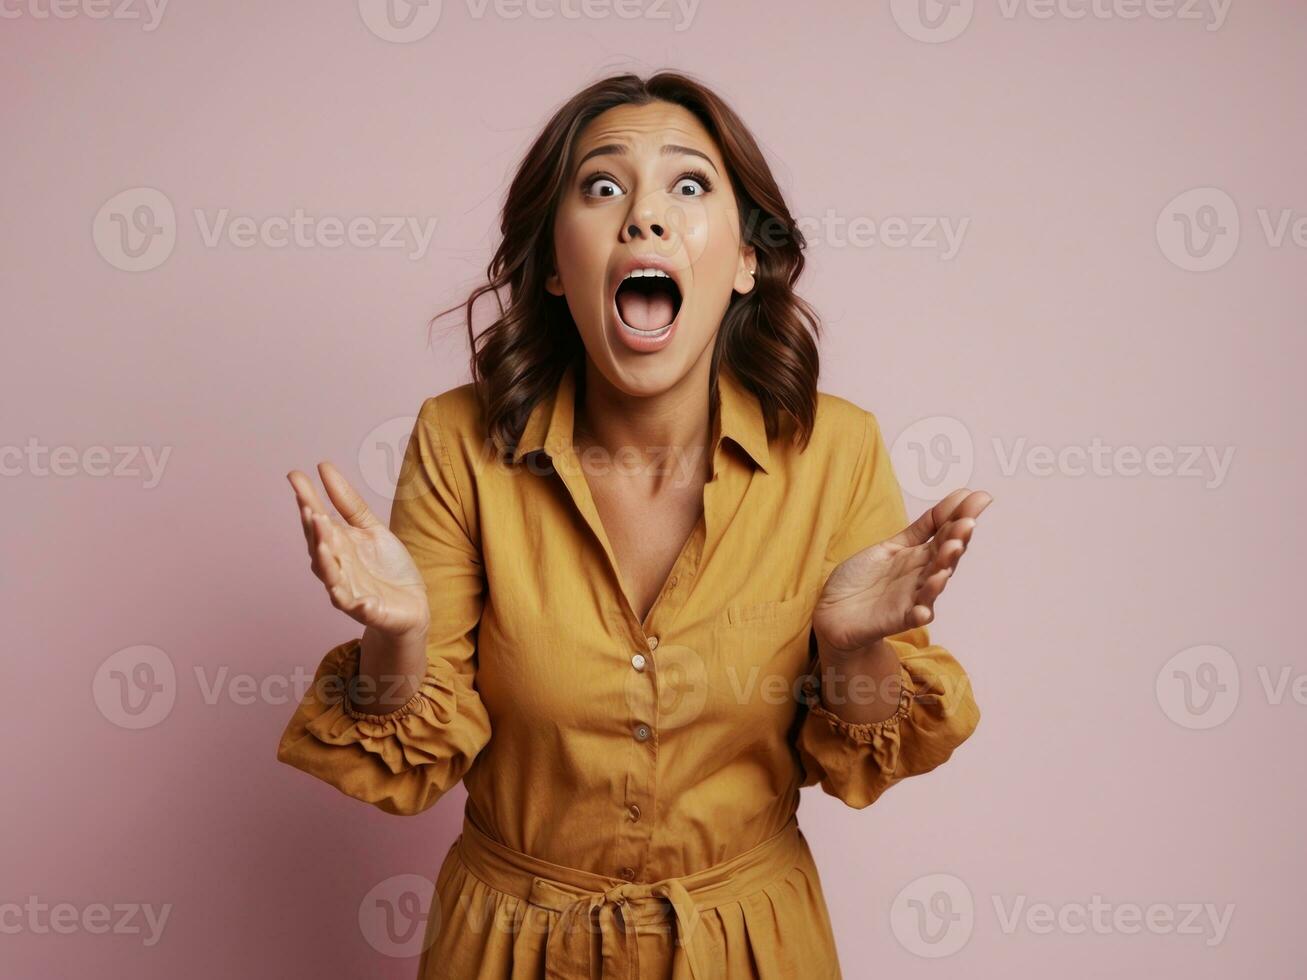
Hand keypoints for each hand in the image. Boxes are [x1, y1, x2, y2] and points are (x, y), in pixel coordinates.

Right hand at [288, 461, 430, 637]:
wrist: (411, 604)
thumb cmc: (386, 567)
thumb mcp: (371, 528)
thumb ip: (348, 503)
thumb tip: (323, 468)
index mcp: (337, 545)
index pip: (317, 520)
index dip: (306, 499)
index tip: (295, 476)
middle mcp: (336, 567)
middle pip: (319, 546)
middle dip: (314, 530)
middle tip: (310, 509)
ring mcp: (349, 590)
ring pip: (331, 576)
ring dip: (326, 561)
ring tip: (324, 542)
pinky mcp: (369, 611)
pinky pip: (360, 608)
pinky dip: (359, 604)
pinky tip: (363, 599)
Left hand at [813, 488, 992, 655]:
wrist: (834, 613)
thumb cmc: (862, 580)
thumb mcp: (891, 547)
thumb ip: (920, 530)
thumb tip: (953, 501)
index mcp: (919, 556)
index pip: (945, 531)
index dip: (960, 514)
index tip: (980, 496)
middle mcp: (922, 576)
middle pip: (945, 555)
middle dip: (958, 537)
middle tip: (967, 521)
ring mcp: (912, 597)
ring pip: (934, 583)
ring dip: (944, 567)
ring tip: (952, 548)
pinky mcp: (898, 619)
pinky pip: (913, 616)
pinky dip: (920, 612)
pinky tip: (923, 608)